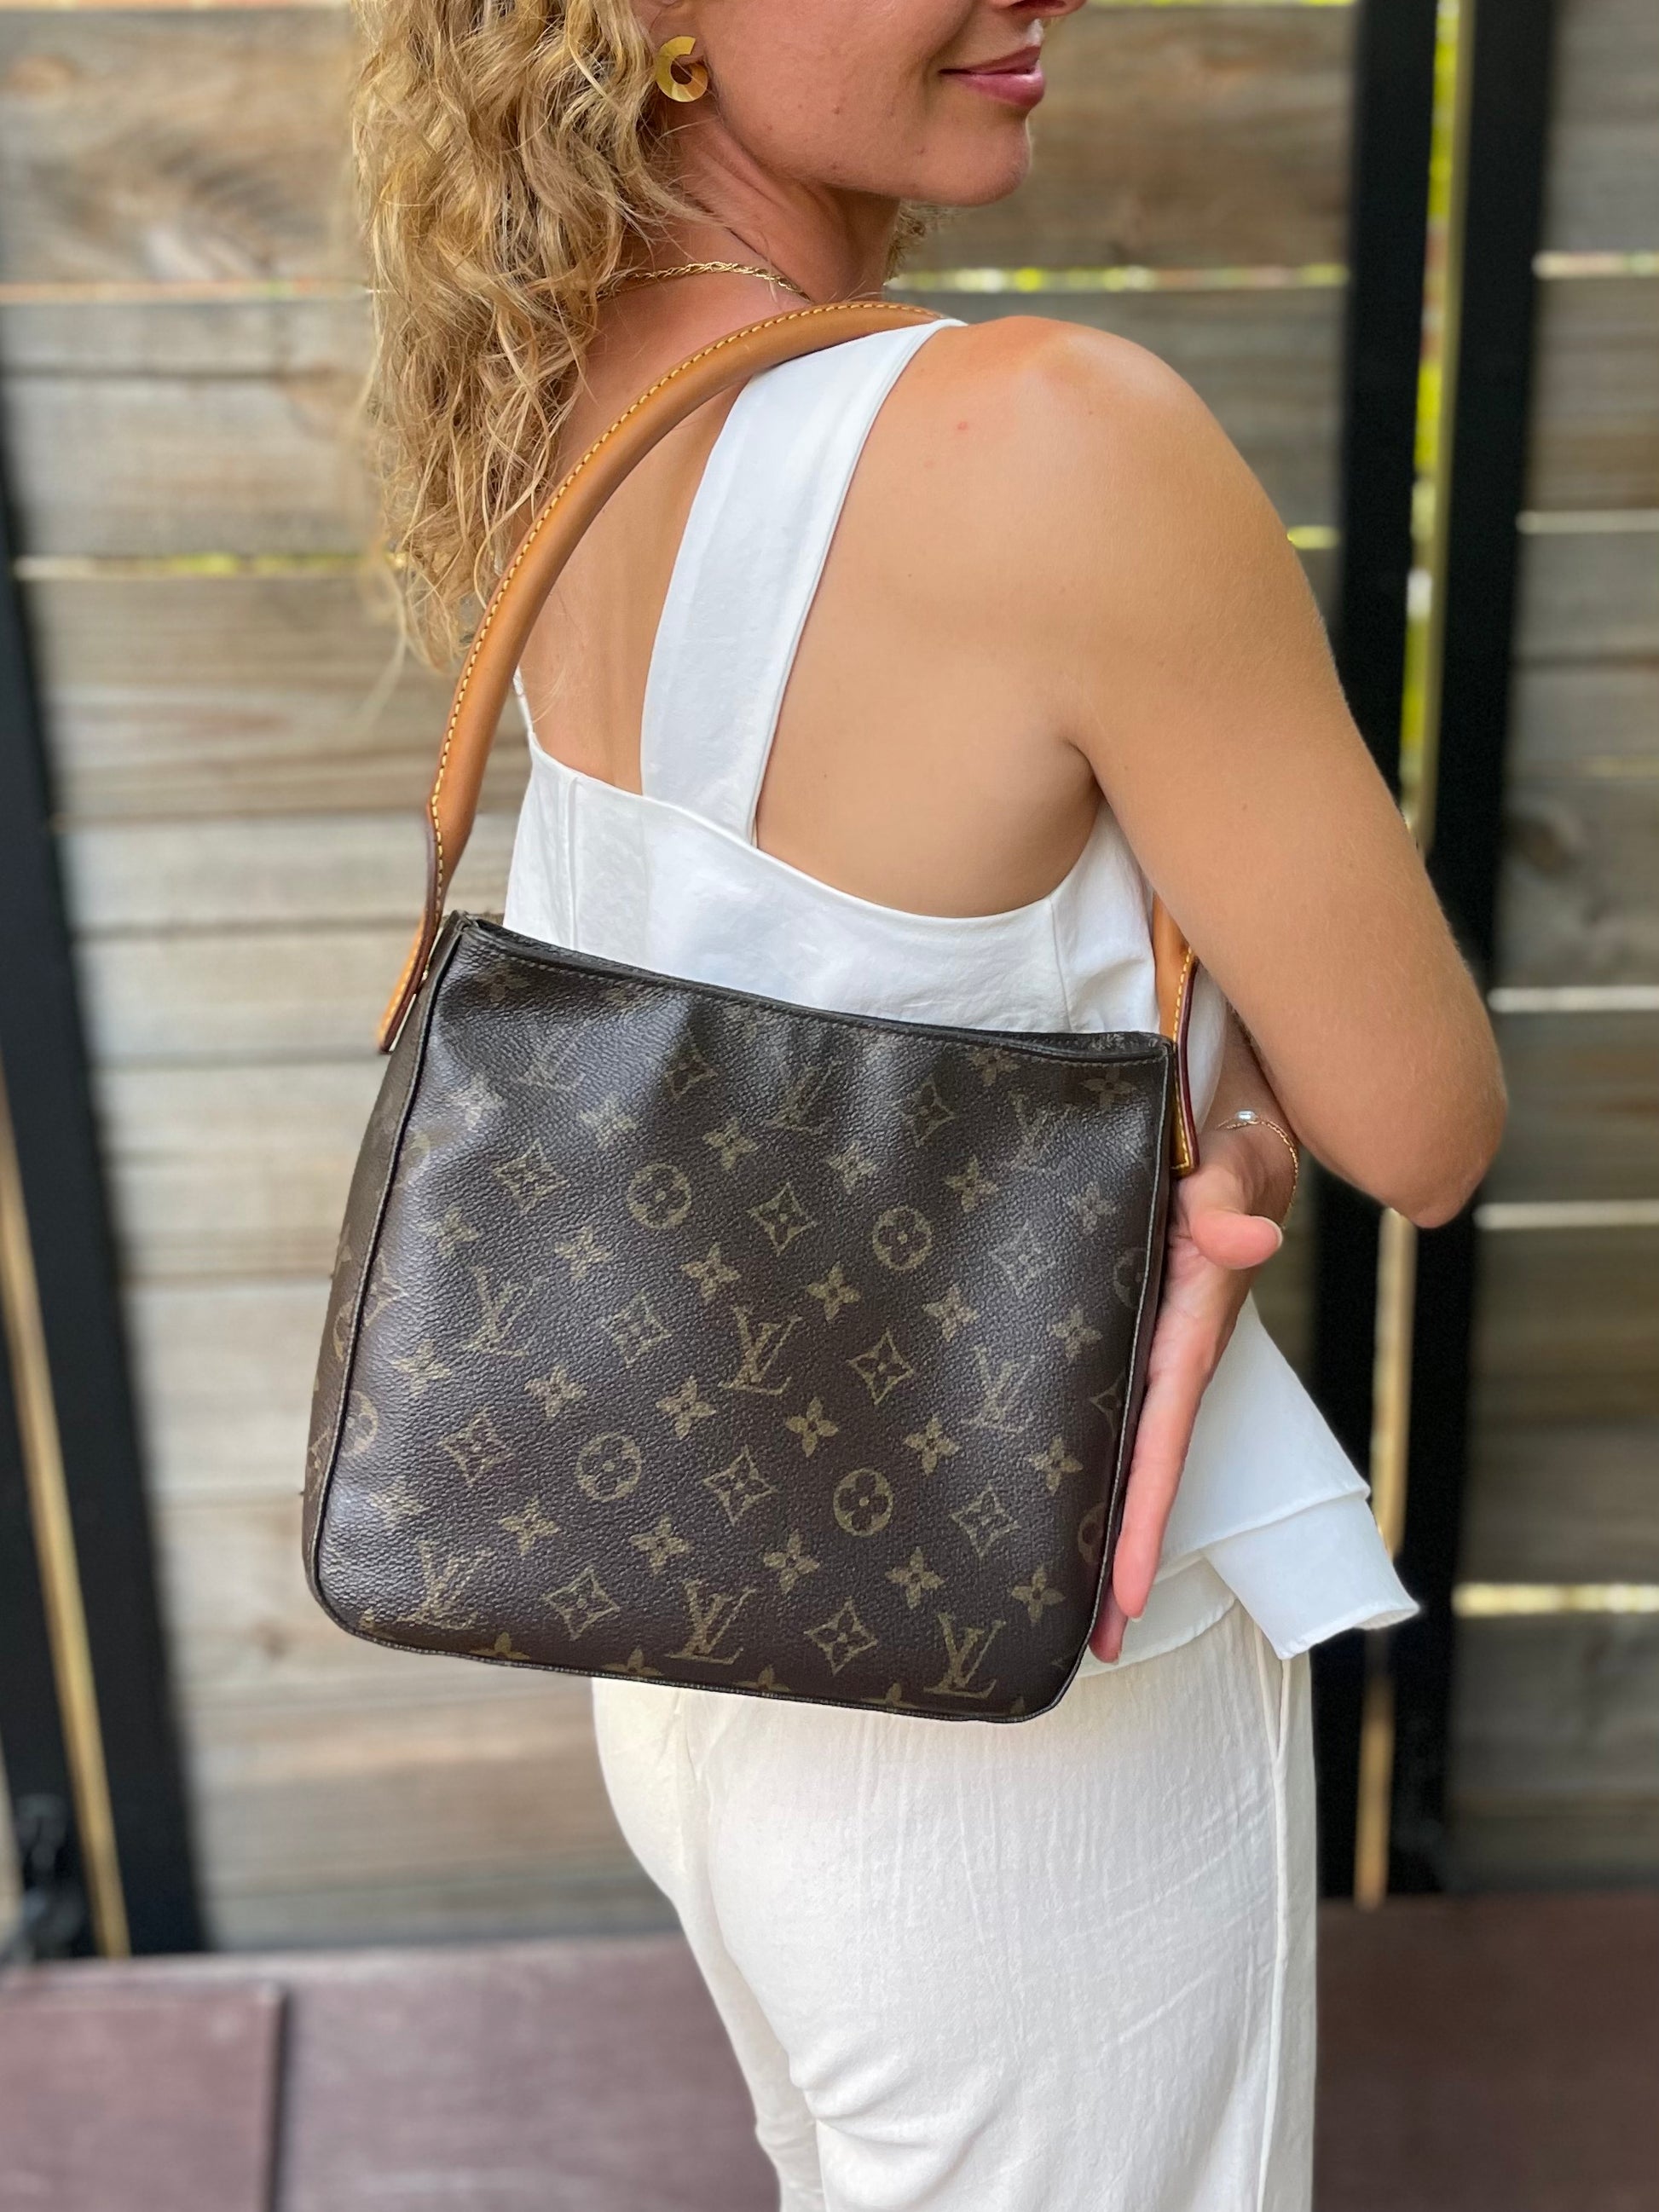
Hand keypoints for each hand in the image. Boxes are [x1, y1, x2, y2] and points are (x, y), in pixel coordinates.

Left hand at [1088, 1120, 1291, 1662]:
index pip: (1164, 1436)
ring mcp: (1151, 1347)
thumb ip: (1224, 1202)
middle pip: (1146, 1472)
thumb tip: (1244, 1244)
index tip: (1124, 1589)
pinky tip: (1060, 1504)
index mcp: (1191, 1328)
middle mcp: (1173, 1352)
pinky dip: (1094, 1466)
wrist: (1227, 1121)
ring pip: (1127, 1452)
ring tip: (1076, 1613)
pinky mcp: (1129, 1330)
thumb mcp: (1230, 1163)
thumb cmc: (1228, 1142)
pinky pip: (1112, 1410)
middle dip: (1124, 1559)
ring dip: (1105, 1527)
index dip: (1143, 1514)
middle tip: (1094, 1648)